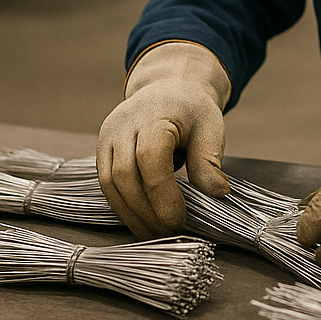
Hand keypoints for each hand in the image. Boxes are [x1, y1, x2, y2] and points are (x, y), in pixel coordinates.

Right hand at [97, 41, 230, 237]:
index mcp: (154, 115)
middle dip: (145, 211)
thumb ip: (209, 160)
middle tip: (168, 232)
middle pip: (124, 175)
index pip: (150, 158)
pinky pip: (106, 184)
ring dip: (131, 214)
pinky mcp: (102, 149)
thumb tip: (218, 193)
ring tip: (155, 233)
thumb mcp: (210, 126)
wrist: (169, 87)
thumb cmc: (192, 109)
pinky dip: (123, 206)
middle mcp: (124, 125)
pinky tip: (142, 220)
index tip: (179, 219)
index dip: (162, 194)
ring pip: (109, 184)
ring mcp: (108, 136)